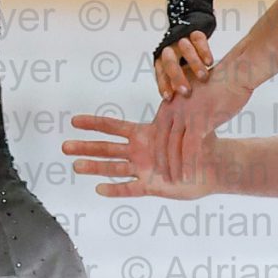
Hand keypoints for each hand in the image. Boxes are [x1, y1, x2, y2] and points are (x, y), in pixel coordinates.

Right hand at [64, 111, 215, 199]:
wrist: (213, 167)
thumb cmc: (203, 142)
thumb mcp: (187, 122)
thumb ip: (177, 110)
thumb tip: (172, 88)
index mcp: (144, 134)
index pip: (114, 127)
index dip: (94, 124)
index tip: (74, 121)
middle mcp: (139, 152)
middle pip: (107, 148)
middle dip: (86, 147)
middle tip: (64, 146)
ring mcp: (143, 169)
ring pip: (113, 168)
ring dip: (94, 167)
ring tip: (75, 166)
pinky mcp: (150, 186)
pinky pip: (129, 188)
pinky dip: (115, 189)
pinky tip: (99, 189)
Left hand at [150, 68, 249, 181]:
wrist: (236, 74)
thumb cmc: (219, 86)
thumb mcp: (196, 98)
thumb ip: (187, 112)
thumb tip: (188, 126)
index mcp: (170, 103)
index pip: (158, 132)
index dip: (158, 151)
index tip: (160, 165)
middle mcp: (172, 108)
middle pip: (162, 141)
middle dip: (162, 162)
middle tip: (165, 178)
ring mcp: (185, 114)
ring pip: (174, 146)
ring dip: (174, 166)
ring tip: (176, 181)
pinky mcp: (200, 119)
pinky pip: (190, 147)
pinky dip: (188, 163)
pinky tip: (189, 176)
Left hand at [153, 30, 213, 100]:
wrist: (195, 41)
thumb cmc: (189, 68)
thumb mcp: (182, 80)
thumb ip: (180, 92)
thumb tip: (182, 114)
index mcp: (163, 63)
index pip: (160, 73)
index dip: (163, 85)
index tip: (169, 98)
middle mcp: (171, 51)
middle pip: (169, 61)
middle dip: (177, 77)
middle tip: (186, 92)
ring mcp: (183, 40)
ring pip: (184, 48)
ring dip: (193, 64)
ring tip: (203, 78)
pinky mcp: (195, 33)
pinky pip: (198, 39)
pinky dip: (204, 51)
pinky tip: (209, 62)